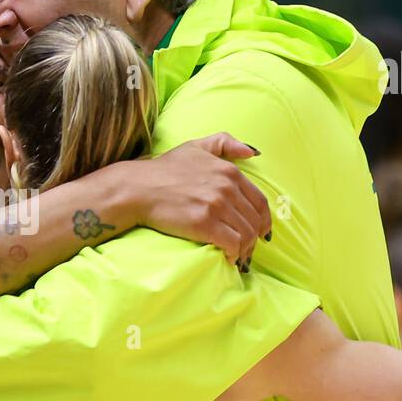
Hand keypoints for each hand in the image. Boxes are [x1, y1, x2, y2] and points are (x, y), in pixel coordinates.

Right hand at [128, 133, 270, 267]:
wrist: (138, 188)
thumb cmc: (164, 169)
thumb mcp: (195, 147)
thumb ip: (225, 143)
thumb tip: (252, 153)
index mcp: (229, 171)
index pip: (260, 202)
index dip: (263, 221)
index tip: (260, 233)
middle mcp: (226, 188)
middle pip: (255, 221)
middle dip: (255, 239)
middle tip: (247, 250)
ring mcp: (216, 206)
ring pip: (247, 234)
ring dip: (245, 250)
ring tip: (237, 256)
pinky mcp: (204, 224)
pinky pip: (232, 244)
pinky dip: (234, 254)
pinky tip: (227, 258)